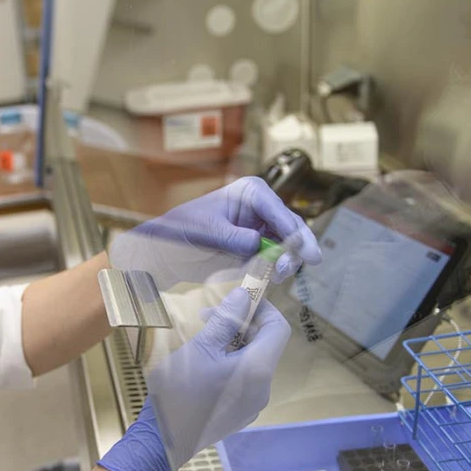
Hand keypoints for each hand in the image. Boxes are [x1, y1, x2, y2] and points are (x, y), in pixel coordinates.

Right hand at [98, 288, 291, 470]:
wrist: (162, 441)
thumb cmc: (178, 392)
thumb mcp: (199, 348)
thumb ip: (225, 320)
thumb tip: (245, 294)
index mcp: (257, 370)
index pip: (278, 328)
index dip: (262, 308)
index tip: (236, 300)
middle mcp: (263, 389)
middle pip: (265, 345)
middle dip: (241, 324)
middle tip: (208, 316)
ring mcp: (252, 405)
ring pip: (252, 363)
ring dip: (233, 344)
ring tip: (202, 340)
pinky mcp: (239, 415)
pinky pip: (243, 381)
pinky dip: (229, 365)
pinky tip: (203, 367)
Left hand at [109, 177, 321, 288]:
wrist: (169, 248)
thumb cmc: (182, 229)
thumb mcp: (205, 230)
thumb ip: (232, 237)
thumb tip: (257, 244)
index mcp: (251, 192)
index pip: (277, 208)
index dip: (291, 228)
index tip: (301, 247)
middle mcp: (262, 209)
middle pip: (290, 226)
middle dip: (297, 245)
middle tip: (301, 263)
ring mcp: (263, 229)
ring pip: (288, 244)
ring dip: (289, 259)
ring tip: (280, 274)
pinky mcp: (260, 249)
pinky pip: (275, 259)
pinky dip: (277, 268)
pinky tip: (273, 278)